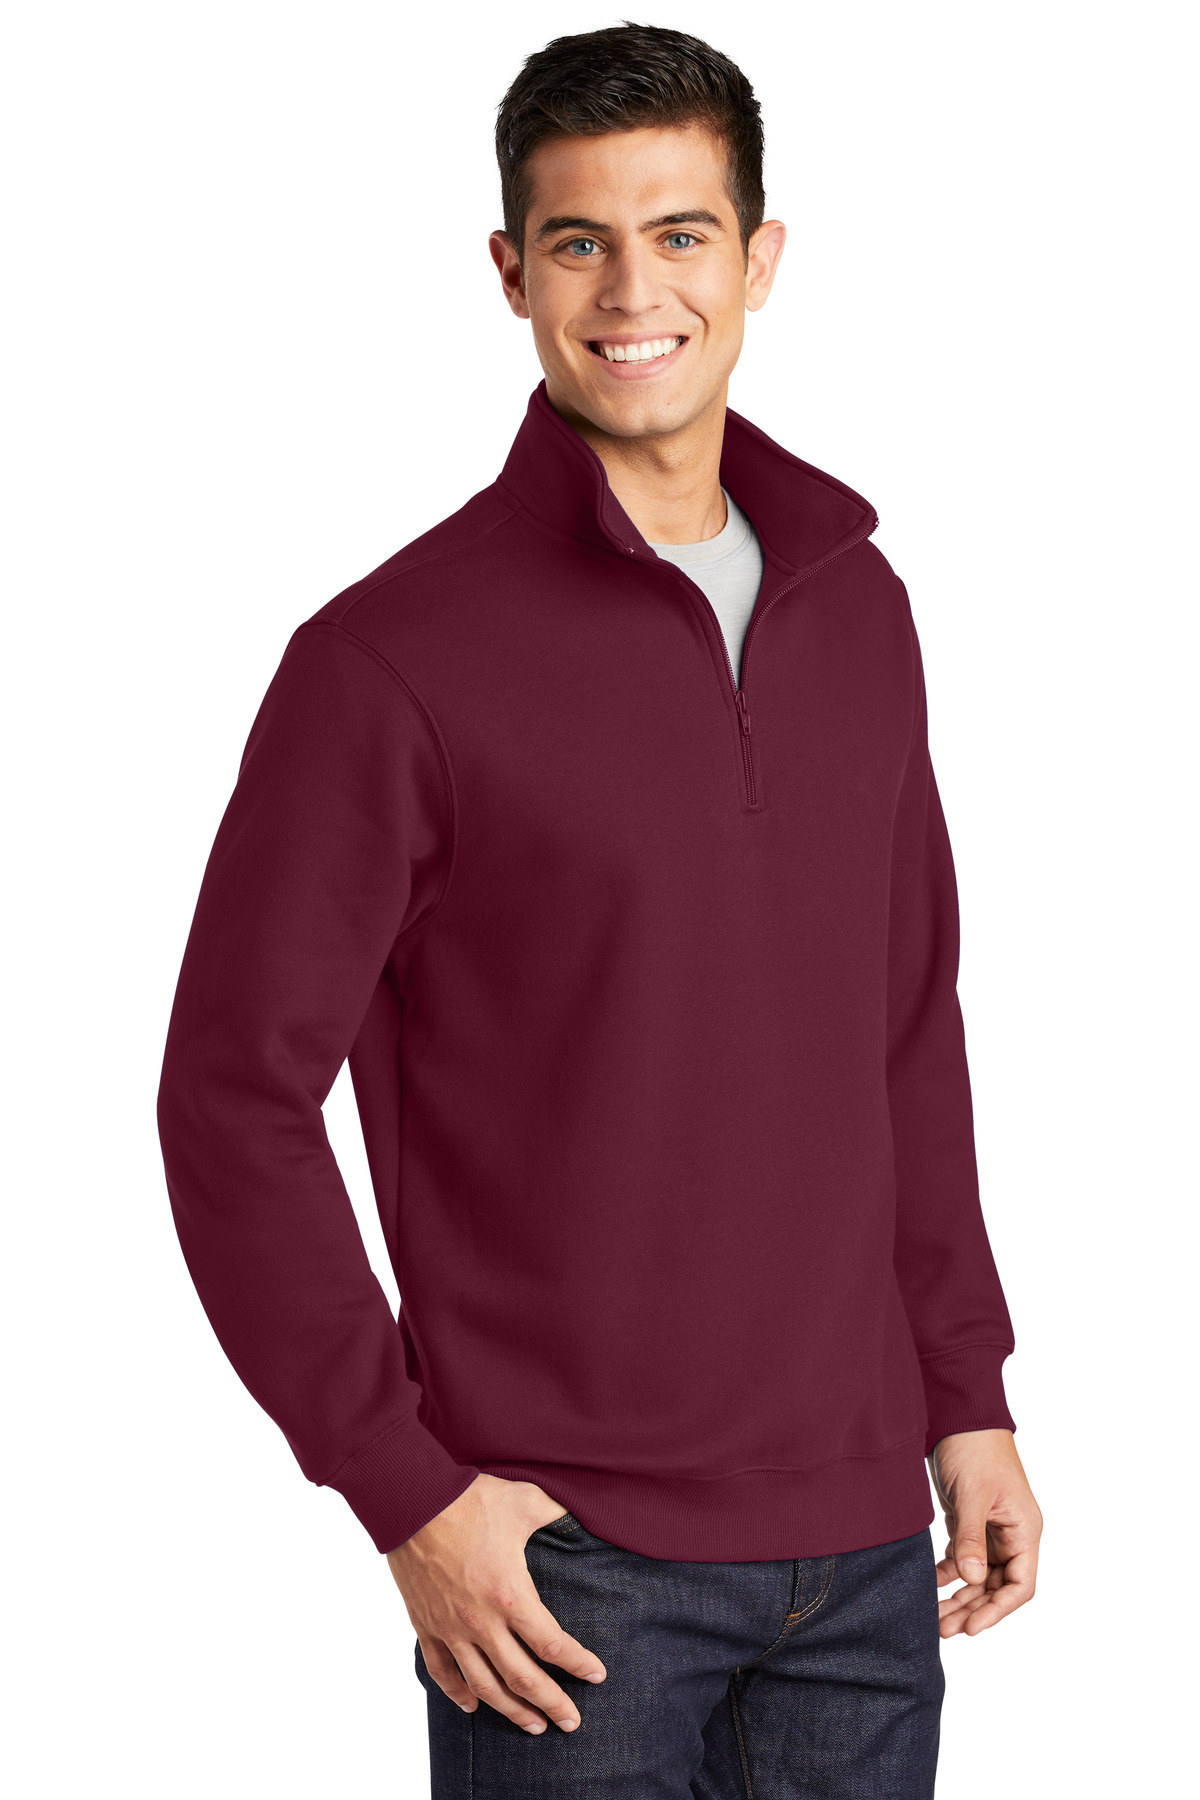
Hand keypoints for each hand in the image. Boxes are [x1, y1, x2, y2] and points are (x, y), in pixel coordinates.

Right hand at [386, 1472, 606, 1732]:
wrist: (414, 1502)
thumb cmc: (471, 1500)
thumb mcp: (526, 1502)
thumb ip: (558, 1515)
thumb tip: (583, 1517)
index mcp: (511, 1595)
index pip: (552, 1644)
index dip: (578, 1664)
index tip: (597, 1676)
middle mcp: (482, 1622)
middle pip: (523, 1678)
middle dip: (551, 1704)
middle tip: (571, 1723)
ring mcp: (451, 1629)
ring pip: (484, 1686)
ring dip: (511, 1710)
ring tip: (533, 1726)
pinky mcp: (426, 1626)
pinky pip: (442, 1671)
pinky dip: (457, 1694)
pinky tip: (472, 1707)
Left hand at [927, 1428, 1040, 1636]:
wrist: (958, 1413)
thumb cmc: (974, 1448)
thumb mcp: (972, 1495)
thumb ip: (972, 1539)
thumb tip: (971, 1580)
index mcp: (1024, 1530)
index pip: (1020, 1584)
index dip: (997, 1610)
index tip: (972, 1627)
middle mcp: (1012, 1534)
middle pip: (997, 1586)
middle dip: (973, 1608)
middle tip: (943, 1628)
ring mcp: (991, 1528)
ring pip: (979, 1575)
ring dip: (960, 1596)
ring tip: (935, 1617)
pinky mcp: (970, 1521)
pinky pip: (964, 1557)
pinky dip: (949, 1572)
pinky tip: (931, 1583)